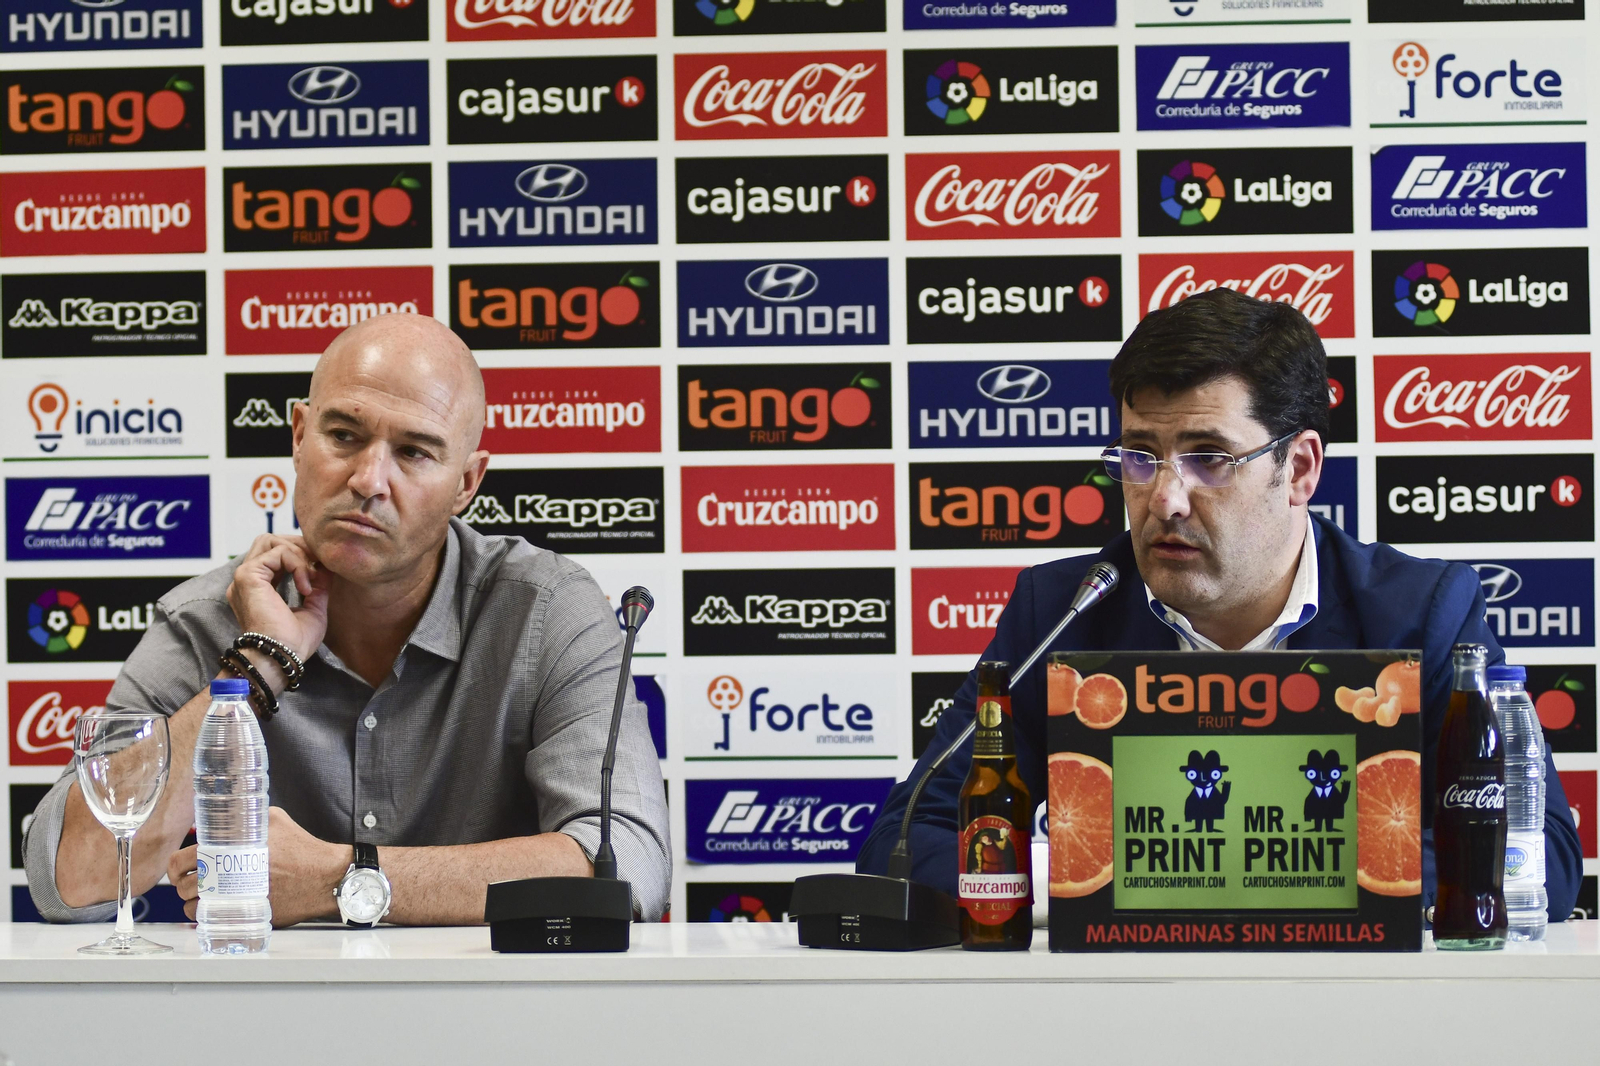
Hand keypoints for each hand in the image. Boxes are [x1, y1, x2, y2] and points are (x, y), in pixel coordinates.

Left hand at [167, 807, 344, 926]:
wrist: (324, 877)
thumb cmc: (302, 849)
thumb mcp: (273, 820)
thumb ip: (243, 820)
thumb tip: (221, 822)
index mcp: (228, 850)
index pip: (181, 860)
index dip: (175, 866)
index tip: (180, 869)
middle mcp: (227, 876)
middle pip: (184, 886)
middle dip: (185, 884)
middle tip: (194, 882)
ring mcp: (234, 898)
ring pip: (193, 906)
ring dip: (194, 902)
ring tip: (206, 896)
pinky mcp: (244, 915)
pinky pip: (211, 920)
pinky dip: (208, 915)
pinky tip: (217, 908)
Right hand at [226, 534, 329, 664]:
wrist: (281, 658)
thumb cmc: (294, 642)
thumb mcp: (314, 608)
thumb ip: (317, 586)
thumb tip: (326, 567)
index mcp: (258, 587)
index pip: (275, 554)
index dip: (301, 555)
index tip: (321, 571)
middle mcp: (247, 580)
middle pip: (269, 540)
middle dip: (298, 546)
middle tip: (318, 565)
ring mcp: (245, 577)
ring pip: (271, 541)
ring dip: (298, 553)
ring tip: (311, 577)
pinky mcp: (248, 576)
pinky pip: (278, 552)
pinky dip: (298, 564)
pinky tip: (305, 587)